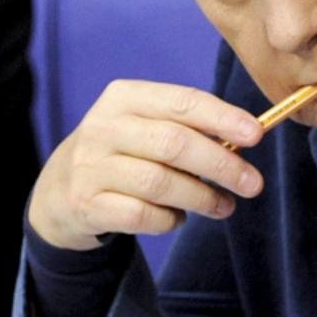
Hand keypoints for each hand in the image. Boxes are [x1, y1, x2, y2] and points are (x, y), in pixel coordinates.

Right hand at [27, 80, 264, 250]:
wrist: (59, 191)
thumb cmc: (124, 152)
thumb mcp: (148, 125)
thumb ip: (191, 127)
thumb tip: (247, 139)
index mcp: (125, 97)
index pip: (183, 102)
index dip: (223, 118)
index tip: (256, 135)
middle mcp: (103, 127)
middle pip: (174, 143)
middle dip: (222, 165)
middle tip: (253, 184)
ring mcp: (90, 167)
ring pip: (160, 182)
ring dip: (202, 197)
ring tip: (224, 206)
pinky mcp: (85, 204)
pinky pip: (141, 215)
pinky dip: (169, 220)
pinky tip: (178, 219)